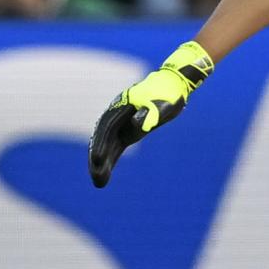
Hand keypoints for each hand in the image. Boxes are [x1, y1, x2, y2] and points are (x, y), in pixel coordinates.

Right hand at [89, 40, 213, 187]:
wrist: (172, 85)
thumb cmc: (169, 94)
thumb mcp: (164, 104)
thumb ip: (151, 114)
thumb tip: (137, 125)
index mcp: (123, 105)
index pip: (108, 127)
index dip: (101, 144)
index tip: (98, 161)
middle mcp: (117, 113)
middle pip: (103, 137)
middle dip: (98, 158)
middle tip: (97, 179)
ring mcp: (120, 122)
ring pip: (107, 144)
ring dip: (102, 162)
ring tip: (99, 183)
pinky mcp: (127, 130)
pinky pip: (116, 146)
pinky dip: (111, 159)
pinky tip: (106, 174)